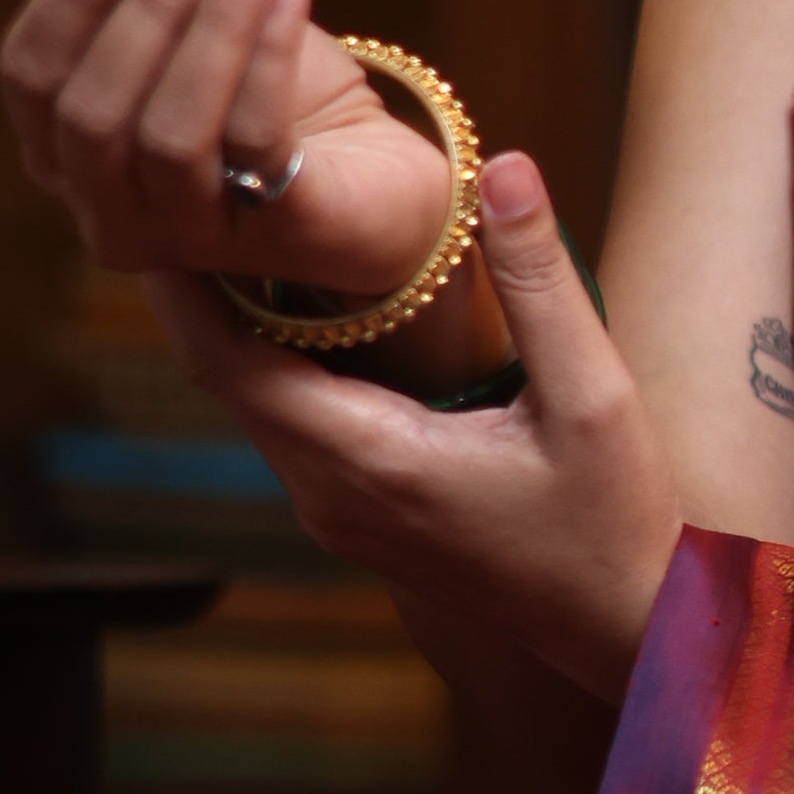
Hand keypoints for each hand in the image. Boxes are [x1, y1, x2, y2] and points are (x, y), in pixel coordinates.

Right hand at [0, 0, 453, 304]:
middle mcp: (107, 213)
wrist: (378, 185)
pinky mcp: (270, 237)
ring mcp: (184, 238)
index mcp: (64, 156)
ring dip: (217, 22)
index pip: (30, 77)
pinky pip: (255, 139)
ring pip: (170, 133)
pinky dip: (271, 48)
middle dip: (151, 5)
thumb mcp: (199, 37)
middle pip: (92, 111)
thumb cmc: (268, 103)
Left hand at [147, 152, 683, 702]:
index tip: (166, 203)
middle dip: (200, 285)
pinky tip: (297, 301)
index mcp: (372, 461)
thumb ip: (539, 280)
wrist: (627, 626)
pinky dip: (275, 359)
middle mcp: (332, 496)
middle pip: (225, 379)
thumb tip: (502, 167)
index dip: (185, 283)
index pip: (229, 365)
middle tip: (191, 185)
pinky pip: (290, 425)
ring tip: (234, 227)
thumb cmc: (614, 518)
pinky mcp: (358, 517)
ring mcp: (338, 515)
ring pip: (254, 402)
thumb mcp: (593, 392)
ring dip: (234, 321)